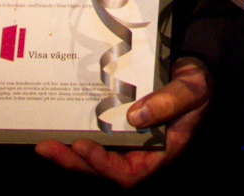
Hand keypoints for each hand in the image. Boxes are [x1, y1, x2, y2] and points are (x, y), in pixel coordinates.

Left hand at [34, 59, 208, 186]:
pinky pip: (95, 137)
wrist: (196, 71)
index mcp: (159, 153)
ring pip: (95, 156)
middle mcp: (140, 153)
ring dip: (69, 153)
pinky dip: (75, 135)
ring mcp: (128, 141)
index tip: (83, 147)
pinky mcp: (118, 126)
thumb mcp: (192, 90)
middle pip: (103, 169)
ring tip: (44, 143)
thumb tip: (134, 116)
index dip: (103, 165)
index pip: (128, 173)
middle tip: (47, 148)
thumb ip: (169, 102)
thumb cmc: (198, 84)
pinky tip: (57, 127)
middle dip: (74, 162)